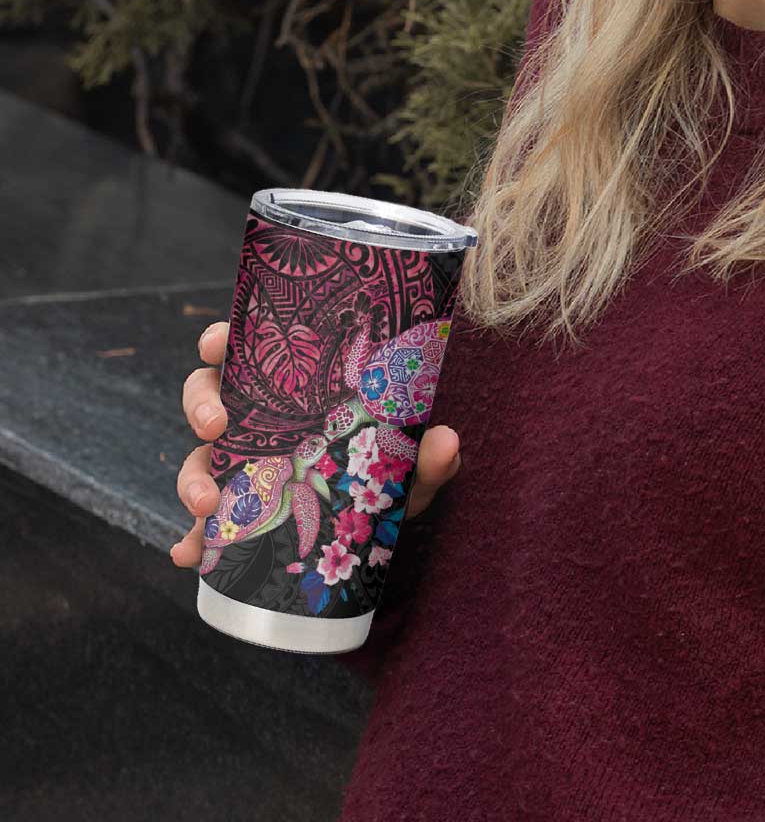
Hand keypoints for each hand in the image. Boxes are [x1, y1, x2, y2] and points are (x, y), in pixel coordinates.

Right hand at [169, 321, 461, 566]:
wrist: (383, 530)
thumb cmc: (390, 477)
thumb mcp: (410, 466)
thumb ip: (428, 456)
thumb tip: (447, 441)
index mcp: (292, 391)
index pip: (248, 352)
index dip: (222, 340)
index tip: (218, 343)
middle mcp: (259, 421)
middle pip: (207, 396)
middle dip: (201, 407)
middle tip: (215, 426)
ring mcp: (242, 467)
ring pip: (199, 458)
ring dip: (191, 477)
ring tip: (205, 505)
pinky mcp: (238, 515)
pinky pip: (203, 525)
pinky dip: (190, 540)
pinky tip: (188, 554)